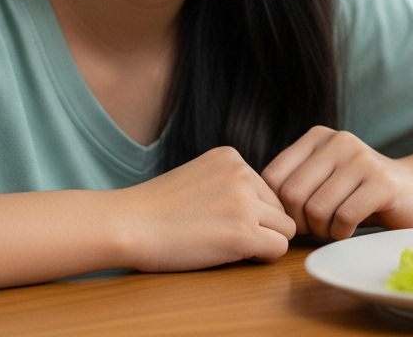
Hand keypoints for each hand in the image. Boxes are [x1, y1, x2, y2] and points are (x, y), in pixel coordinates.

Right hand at [118, 146, 295, 270]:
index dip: (251, 211)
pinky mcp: (244, 232)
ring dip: (262, 241)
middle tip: (225, 236)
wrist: (127, 224)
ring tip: (227, 244)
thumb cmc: (154, 209)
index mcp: (231, 157)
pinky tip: (231, 254)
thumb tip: (264, 207)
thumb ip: (229, 183)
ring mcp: (245, 202)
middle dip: (261, 226)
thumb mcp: (199, 176)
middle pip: (280, 209)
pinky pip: (279, 248)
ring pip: (285, 229)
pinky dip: (261, 257)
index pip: (267, 189)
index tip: (220, 219)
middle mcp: (243, 174)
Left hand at [261, 126, 412, 239]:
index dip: (278, 207)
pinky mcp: (382, 182)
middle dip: (299, 222)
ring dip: (322, 229)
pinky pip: (344, 216)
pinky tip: (349, 229)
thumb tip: (256, 205)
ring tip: (334, 227)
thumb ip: (293, 181)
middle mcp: (338, 141)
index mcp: (317, 137)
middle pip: (292, 195)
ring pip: (317, 208)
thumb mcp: (322, 177)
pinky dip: (341, 232)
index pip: (272, 177)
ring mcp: (362, 159)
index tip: (295, 218)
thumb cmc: (358, 191)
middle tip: (316, 227)